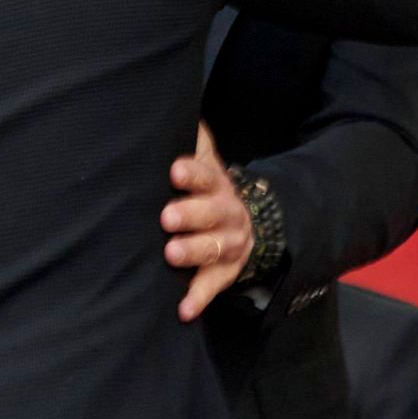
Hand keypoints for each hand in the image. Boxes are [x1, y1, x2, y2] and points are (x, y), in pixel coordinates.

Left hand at [163, 122, 253, 322]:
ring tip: (171, 253)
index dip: (192, 174)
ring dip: (194, 251)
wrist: (251, 224)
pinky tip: (183, 310)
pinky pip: (214, 286)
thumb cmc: (210, 191)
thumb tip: (174, 108)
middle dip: (191, 214)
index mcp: (216, 185)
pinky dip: (199, 298)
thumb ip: (194, 143)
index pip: (205, 175)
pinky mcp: (227, 272)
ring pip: (215, 248)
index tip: (174, 171)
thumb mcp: (207, 165)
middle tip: (167, 216)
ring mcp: (230, 244)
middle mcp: (226, 213)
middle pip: (212, 213)